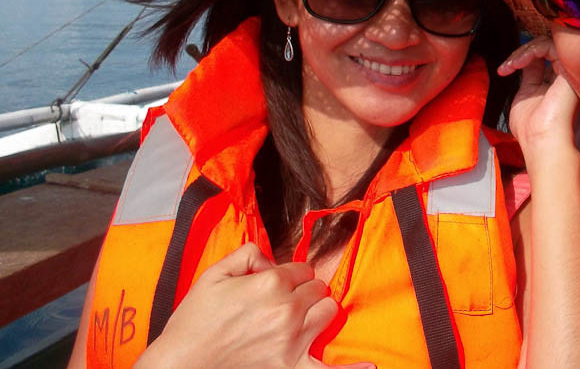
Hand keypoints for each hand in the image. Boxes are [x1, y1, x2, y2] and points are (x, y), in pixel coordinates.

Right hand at [138, 243, 337, 368]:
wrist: (180, 366)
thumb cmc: (193, 323)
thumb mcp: (213, 276)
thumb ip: (246, 254)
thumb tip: (268, 258)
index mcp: (269, 284)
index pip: (302, 268)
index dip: (290, 275)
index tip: (277, 284)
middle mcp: (287, 310)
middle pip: (318, 289)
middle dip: (304, 291)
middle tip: (285, 301)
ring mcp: (292, 342)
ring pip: (328, 312)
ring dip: (317, 312)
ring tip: (301, 318)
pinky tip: (368, 368)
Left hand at [499, 37, 579, 168]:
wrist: (541, 140)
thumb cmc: (531, 129)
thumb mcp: (525, 97)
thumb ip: (528, 79)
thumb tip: (524, 63)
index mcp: (555, 85)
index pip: (541, 59)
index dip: (522, 58)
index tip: (505, 70)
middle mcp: (564, 77)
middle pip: (544, 49)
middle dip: (522, 52)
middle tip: (508, 65)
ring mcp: (568, 72)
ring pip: (548, 44)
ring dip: (524, 50)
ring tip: (512, 64)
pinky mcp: (568, 69)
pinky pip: (550, 47)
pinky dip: (531, 51)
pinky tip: (519, 63)